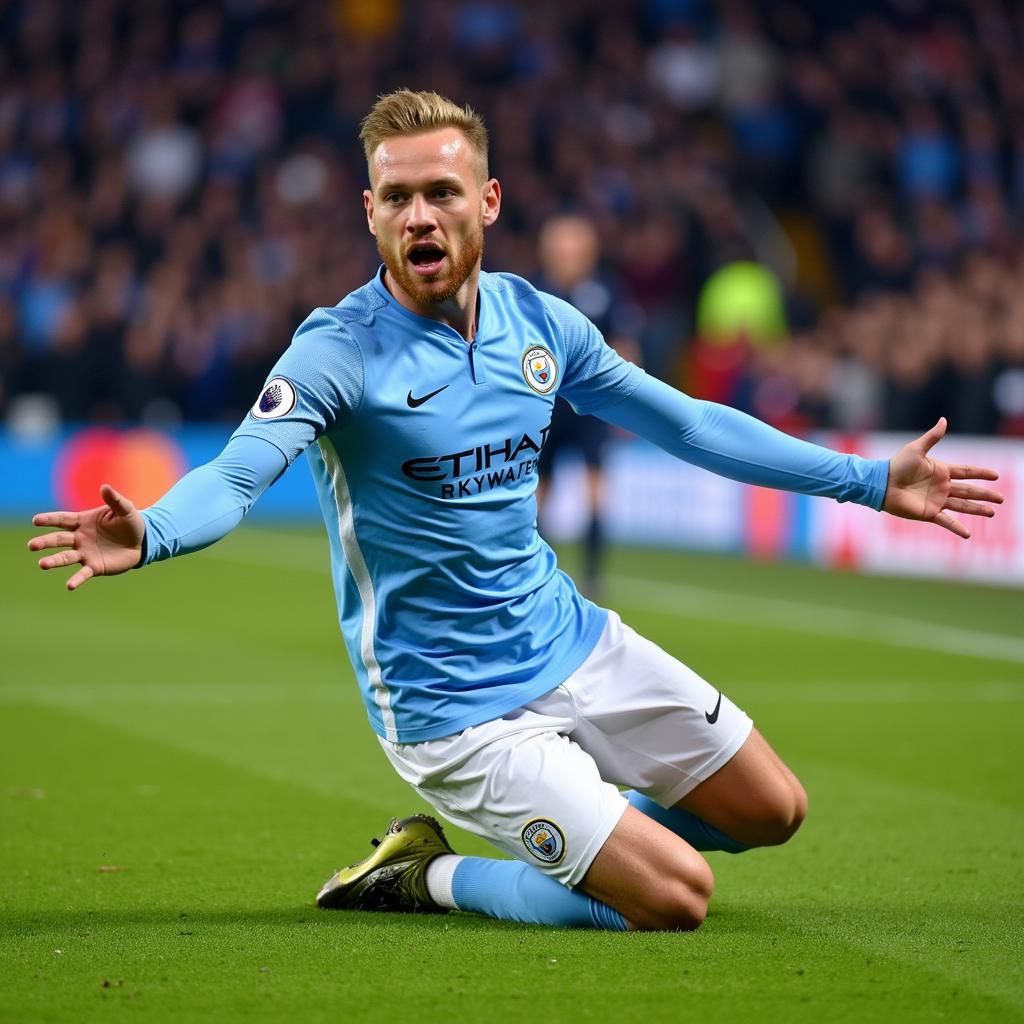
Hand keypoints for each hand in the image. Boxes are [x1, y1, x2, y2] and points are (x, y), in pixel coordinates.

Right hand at [27, 485, 145, 589]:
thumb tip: (105, 487)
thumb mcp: (125, 510)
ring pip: (66, 557)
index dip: (49, 520)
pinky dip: (76, 580)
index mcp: (83, 522)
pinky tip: (69, 586)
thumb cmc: (130, 523)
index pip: (62, 520)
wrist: (142, 542)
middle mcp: (79, 538)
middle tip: (32, 545)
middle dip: (45, 542)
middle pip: (58, 540)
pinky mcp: (95, 567)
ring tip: (42, 564)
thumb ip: (115, 500)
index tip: (36, 520)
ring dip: (54, 561)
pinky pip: (83, 574)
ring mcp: (85, 553)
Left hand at [882, 418, 1002, 538]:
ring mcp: (936, 500)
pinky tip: (968, 534)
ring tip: (992, 512)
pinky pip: (946, 521)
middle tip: (1002, 499)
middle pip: (969, 491)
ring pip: (963, 506)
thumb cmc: (896, 465)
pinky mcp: (928, 512)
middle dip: (985, 495)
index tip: (996, 476)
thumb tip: (944, 420)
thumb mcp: (916, 449)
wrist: (881, 484)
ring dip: (977, 509)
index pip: (967, 472)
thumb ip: (932, 437)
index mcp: (941, 471)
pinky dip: (957, 528)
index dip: (981, 474)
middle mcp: (942, 487)